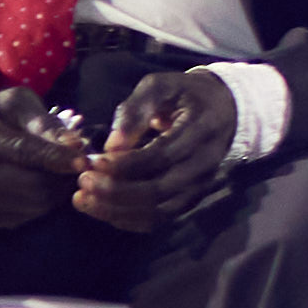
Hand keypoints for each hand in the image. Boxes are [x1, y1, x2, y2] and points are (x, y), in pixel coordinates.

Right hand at [0, 86, 86, 231]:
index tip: (84, 161)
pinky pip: (27, 217)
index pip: (22, 151)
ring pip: (34, 204)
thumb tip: (74, 144)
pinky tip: (43, 185)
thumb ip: (45, 122)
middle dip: (63, 177)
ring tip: (62, 173)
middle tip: (80, 167)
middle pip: (32, 184)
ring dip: (58, 191)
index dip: (56, 158)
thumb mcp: (17, 104)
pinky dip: (43, 204)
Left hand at [69, 69, 238, 231]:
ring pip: (158, 211)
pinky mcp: (192, 198)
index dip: (125, 164)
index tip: (94, 162)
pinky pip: (160, 218)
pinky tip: (102, 209)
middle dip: (115, 192)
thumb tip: (111, 147)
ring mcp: (201, 185)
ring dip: (116, 210)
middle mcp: (205, 164)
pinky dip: (129, 219)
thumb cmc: (185, 94)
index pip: (162, 157)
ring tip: (83, 199)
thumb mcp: (160, 87)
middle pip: (159, 191)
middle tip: (83, 182)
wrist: (223, 109)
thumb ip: (135, 111)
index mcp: (201, 131)